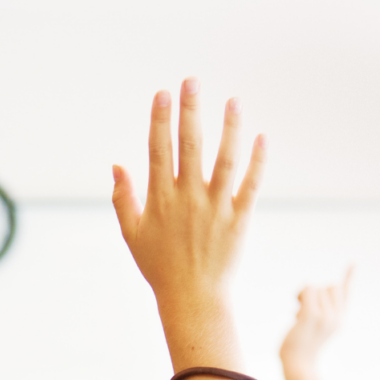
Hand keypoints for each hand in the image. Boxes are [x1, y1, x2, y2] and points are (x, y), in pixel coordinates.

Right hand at [111, 80, 263, 322]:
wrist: (193, 298)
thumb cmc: (159, 267)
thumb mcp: (132, 234)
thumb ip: (123, 199)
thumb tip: (117, 166)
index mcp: (160, 199)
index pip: (159, 150)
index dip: (160, 120)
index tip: (163, 93)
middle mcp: (188, 198)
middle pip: (190, 146)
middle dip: (190, 111)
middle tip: (192, 81)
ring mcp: (215, 207)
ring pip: (225, 159)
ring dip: (229, 127)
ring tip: (233, 99)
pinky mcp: (240, 218)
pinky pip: (251, 184)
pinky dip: (258, 160)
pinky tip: (261, 135)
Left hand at [279, 268, 353, 369]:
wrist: (298, 365)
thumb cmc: (300, 348)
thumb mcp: (310, 327)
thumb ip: (313, 310)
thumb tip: (307, 290)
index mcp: (339, 319)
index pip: (345, 293)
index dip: (348, 278)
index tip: (352, 264)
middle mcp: (337, 316)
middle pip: (330, 286)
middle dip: (315, 292)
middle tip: (302, 306)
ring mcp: (326, 316)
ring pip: (317, 287)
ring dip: (303, 295)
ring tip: (298, 315)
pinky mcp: (313, 315)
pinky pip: (308, 290)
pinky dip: (300, 295)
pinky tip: (295, 313)